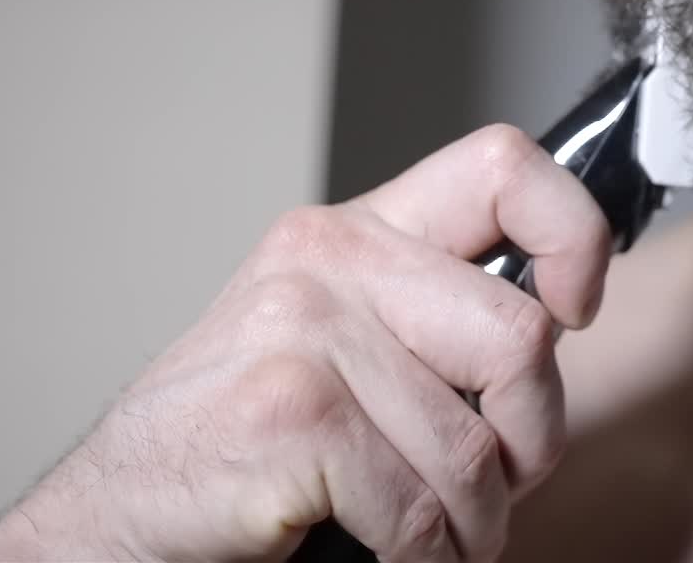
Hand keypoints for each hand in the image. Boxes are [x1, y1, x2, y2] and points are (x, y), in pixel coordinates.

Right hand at [0, 124, 611, 561]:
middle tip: (495, 481)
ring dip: (475, 522)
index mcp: (355, 232)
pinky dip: (426, 556)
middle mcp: (329, 261)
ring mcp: (304, 330)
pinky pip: (421, 508)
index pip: (502, 168)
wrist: (116, 517)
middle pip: (520, 337)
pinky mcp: (289, 411)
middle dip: (530, 438)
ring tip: (437, 533)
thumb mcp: (340, 343)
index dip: (572, 232)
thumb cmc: (238, 438)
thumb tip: (557, 322)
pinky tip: (392, 553)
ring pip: (477, 447)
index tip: (576, 305)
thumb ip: (435, 317)